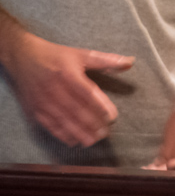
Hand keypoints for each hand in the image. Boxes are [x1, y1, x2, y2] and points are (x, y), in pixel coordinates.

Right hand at [0, 28, 129, 146]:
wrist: (23, 57)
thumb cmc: (56, 56)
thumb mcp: (81, 54)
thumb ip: (106, 60)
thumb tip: (130, 62)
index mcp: (68, 75)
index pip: (87, 94)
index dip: (100, 107)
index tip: (113, 117)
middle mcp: (55, 89)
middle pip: (76, 111)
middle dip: (92, 124)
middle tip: (106, 133)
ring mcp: (43, 102)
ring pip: (63, 121)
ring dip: (79, 133)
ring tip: (94, 140)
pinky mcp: (34, 110)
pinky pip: (49, 125)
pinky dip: (62, 135)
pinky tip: (74, 141)